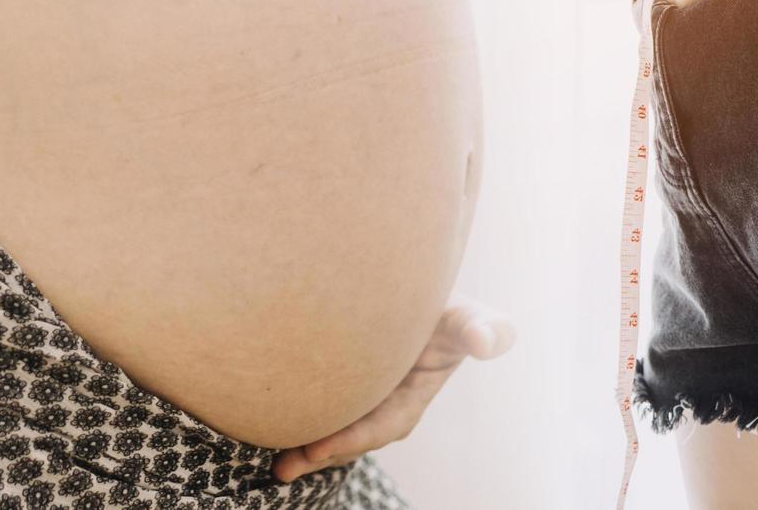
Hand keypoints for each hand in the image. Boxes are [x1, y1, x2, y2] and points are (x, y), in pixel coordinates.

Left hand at [271, 296, 515, 482]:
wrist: (418, 292)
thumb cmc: (445, 306)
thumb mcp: (467, 315)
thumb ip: (481, 327)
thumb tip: (487, 341)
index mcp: (412, 398)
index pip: (382, 425)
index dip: (351, 438)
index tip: (316, 448)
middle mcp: (388, 409)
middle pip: (351, 437)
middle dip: (320, 454)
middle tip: (283, 467)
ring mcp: (365, 402)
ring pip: (334, 430)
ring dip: (305, 449)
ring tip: (274, 464)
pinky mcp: (345, 392)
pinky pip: (323, 412)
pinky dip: (301, 423)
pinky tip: (270, 427)